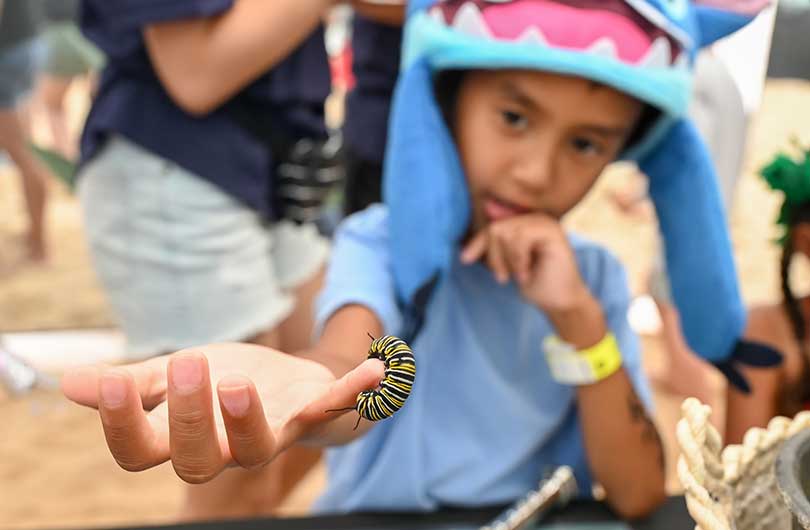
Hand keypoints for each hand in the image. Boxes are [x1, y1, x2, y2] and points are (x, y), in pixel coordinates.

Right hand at [61, 343, 383, 482]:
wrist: (288, 383)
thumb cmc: (226, 383)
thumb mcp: (179, 376)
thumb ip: (133, 384)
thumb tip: (67, 382)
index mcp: (185, 437)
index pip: (141, 453)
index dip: (122, 426)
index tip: (112, 383)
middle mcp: (225, 447)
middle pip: (195, 460)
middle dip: (187, 417)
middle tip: (188, 364)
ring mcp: (273, 432)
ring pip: (255, 447)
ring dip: (247, 418)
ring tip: (238, 381)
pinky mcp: (313, 412)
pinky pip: (335, 410)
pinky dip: (356, 392)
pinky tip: (378, 369)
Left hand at [460, 213, 592, 312]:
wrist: (559, 301)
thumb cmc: (535, 283)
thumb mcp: (506, 261)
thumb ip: (496, 240)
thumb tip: (484, 207)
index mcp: (525, 223)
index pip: (493, 226)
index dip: (477, 243)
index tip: (465, 259)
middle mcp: (535, 218)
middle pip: (496, 228)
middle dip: (494, 256)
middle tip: (503, 277)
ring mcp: (545, 222)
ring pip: (505, 232)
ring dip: (507, 261)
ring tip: (519, 275)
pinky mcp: (552, 231)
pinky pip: (520, 239)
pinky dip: (518, 261)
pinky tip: (526, 274)